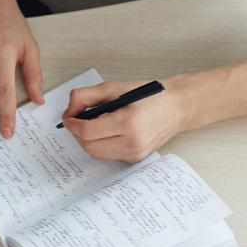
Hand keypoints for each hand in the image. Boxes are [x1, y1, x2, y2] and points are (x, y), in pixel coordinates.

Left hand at [62, 77, 190, 161]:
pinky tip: (108, 131)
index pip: (87, 131)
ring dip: (87, 140)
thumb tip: (68, 111)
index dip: (72, 124)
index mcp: (128, 122)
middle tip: (78, 120)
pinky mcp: (136, 158)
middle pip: (88, 146)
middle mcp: (132, 142)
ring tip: (92, 125)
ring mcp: (135, 153)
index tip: (68, 117)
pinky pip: (108, 155)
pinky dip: (101, 144)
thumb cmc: (149, 95)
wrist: (177, 107)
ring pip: (96, 153)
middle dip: (77, 133)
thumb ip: (85, 96)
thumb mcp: (114, 87)